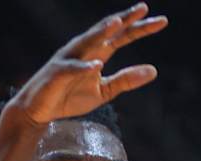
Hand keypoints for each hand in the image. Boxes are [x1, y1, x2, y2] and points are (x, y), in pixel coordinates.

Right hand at [9, 4, 167, 127]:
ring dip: (101, 32)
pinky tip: (96, 64)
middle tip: (143, 8)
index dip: (140, 28)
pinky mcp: (57, 73)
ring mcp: (69, 59)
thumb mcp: (104, 91)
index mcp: (98, 52)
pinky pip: (71, 68)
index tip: (161, 21)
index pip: (122, 37)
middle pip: (107, 32)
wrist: (40, 110)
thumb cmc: (70, 96)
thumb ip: (126, 80)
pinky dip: (83, 66)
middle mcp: (84, 50)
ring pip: (87, 42)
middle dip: (124, 19)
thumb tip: (154, 70)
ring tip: (117, 23)